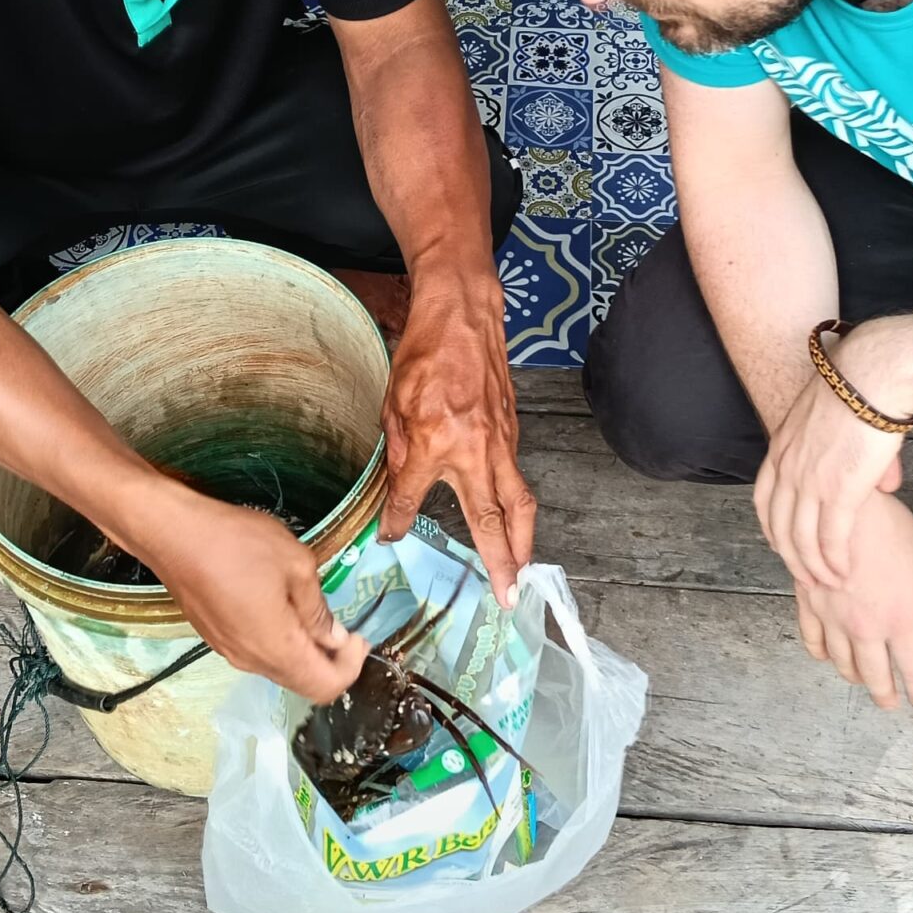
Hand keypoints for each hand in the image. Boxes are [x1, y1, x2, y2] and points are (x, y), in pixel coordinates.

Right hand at [140, 494, 368, 701]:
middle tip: (346, 626)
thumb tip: (334, 637)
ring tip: (313, 612)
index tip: (361, 636)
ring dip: (305, 651)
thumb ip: (318, 608)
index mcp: (276, 648)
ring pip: (279, 668)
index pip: (325, 686)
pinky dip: (280, 642)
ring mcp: (229, 652)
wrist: (171, 533)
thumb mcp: (296, 564)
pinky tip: (282, 607)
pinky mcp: (216, 638)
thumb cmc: (236, 543)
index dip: (351, 667)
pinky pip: (257, 653)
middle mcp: (251, 661)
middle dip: (332, 661)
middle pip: (302, 682)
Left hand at [379, 276, 535, 607]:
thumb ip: (398, 455)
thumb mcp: (393, 406)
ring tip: (520, 569)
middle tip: (507, 595)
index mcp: (432, 444)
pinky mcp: (512, 432)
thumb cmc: (424, 354)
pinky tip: (510, 517)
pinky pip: (516, 477)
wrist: (463, 317)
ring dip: (522, 541)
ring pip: (518, 502)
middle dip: (502, 562)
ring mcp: (499, 442)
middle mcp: (472, 450)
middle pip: (492, 520)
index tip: (390, 537)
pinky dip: (517, 505)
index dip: (396, 524)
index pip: (411, 500)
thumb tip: (398, 496)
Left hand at [755, 332, 912, 587]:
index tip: (781, 545)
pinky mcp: (838, 491)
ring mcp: (810, 480)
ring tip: (827, 584)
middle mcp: (788, 466)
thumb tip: (884, 486)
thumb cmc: (866, 389)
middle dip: (791, 556)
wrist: (874, 374)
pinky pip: (830, 539)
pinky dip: (834, 562)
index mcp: (782, 446)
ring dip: (813, 567)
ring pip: (801, 540)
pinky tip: (844, 575)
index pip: (764, 498)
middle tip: (806, 577)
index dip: (771, 527)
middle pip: (778, 526)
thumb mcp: (839, 421)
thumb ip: (849, 456)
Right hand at [791, 493, 912, 710]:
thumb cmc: (886, 526)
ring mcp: (835, 619)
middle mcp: (868, 628)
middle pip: (877, 678)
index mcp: (902, 619)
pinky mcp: (810, 604)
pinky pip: (814, 642)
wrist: (839, 505)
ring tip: (863, 682)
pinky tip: (828, 656)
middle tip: (892, 703)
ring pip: (844, 665)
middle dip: (887, 695)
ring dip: (856, 678)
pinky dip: (822, 654)